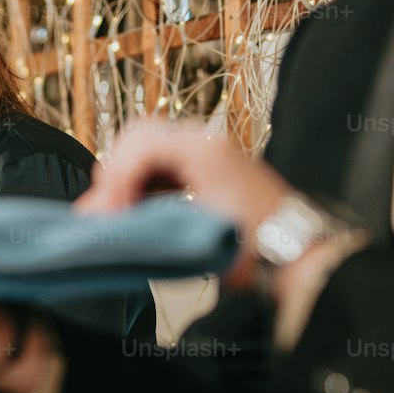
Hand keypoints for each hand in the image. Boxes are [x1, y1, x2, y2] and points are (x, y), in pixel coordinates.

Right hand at [76, 118, 293, 261]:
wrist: (296, 254)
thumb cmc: (256, 246)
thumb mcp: (194, 232)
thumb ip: (140, 221)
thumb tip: (97, 219)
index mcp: (203, 148)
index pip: (137, 145)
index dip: (114, 181)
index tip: (105, 217)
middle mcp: (203, 142)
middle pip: (137, 137)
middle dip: (114, 173)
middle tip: (104, 213)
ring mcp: (206, 153)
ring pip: (146, 149)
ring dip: (125, 179)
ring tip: (116, 216)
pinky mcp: (206, 169)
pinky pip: (161, 164)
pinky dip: (141, 184)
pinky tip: (135, 212)